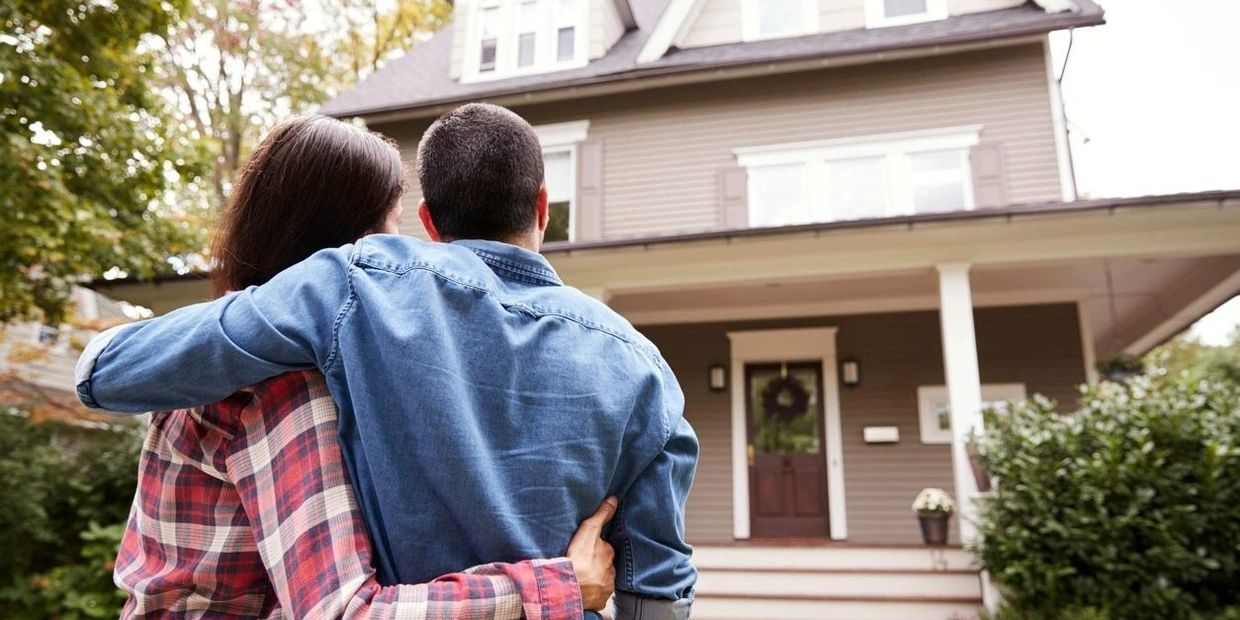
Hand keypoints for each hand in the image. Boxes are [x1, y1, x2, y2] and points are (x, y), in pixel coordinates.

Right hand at [567, 496, 618, 610]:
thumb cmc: (578, 559)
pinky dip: (592, 591)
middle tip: (584, 562)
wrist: (570, 588)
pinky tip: (583, 588)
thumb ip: (602, 515)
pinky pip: (597, 595)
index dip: (597, 546)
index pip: (605, 548)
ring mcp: (606, 587)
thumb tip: (614, 499)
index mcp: (609, 554)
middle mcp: (612, 571)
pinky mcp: (599, 601)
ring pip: (602, 579)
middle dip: (597, 563)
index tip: (589, 548)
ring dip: (595, 577)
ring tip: (582, 575)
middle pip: (604, 564)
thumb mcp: (589, 530)